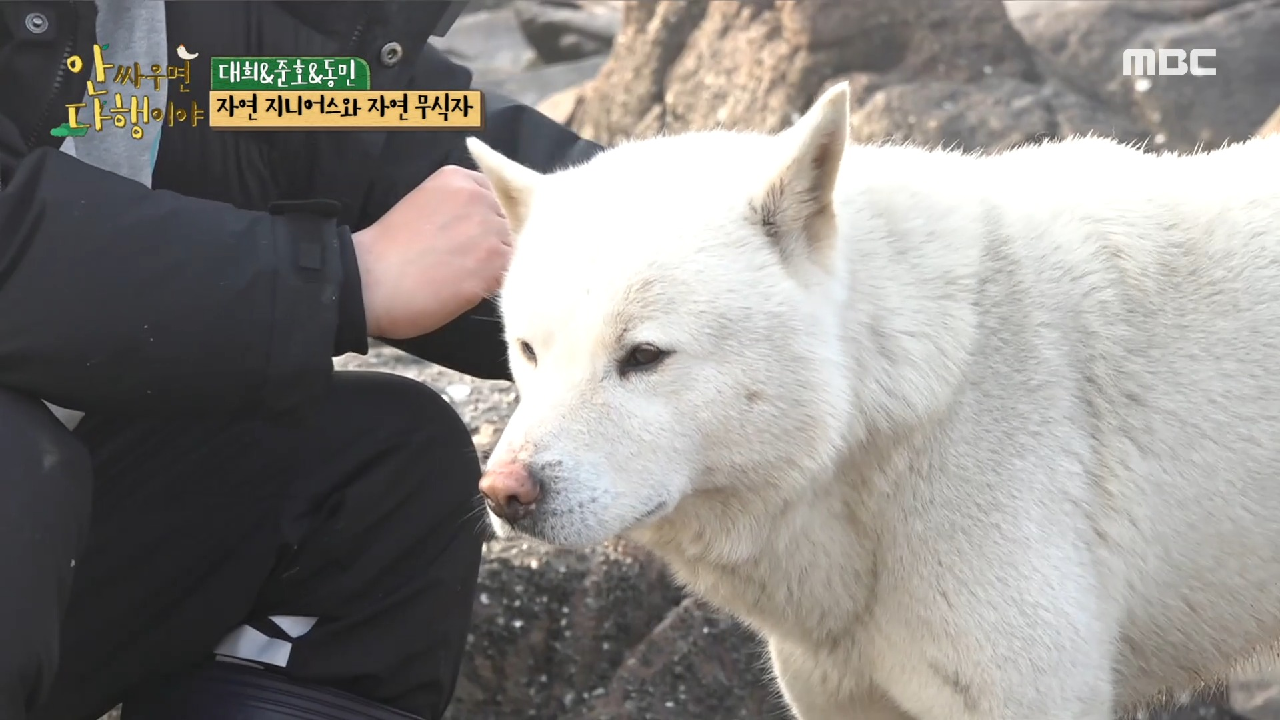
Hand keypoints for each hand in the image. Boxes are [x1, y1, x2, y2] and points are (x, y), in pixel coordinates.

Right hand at [353, 165, 513, 338]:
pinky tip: (470, 290)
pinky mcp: (492, 266)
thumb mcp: (423, 204)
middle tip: (471, 261)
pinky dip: (495, 284)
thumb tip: (482, 225)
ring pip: (513, 247)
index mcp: (457, 179)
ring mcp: (488, 232)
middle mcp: (478, 199)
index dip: (490, 217)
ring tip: (469, 277)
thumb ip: (457, 206)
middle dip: (497, 240)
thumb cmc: (387, 249)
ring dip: (498, 263)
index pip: (496, 194)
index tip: (476, 234)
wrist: (369, 281)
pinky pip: (509, 273)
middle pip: (508, 220)